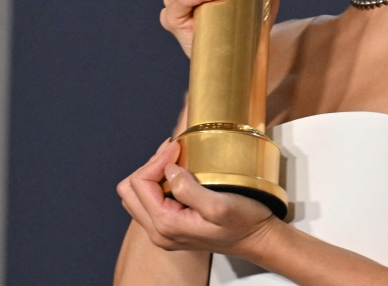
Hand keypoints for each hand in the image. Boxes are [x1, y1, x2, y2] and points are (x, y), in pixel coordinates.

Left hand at [117, 139, 277, 257]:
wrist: (258, 239)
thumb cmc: (244, 223)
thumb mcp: (220, 205)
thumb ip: (189, 190)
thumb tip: (169, 170)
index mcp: (167, 224)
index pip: (139, 184)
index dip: (157, 160)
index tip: (178, 147)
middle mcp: (159, 232)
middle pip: (129, 191)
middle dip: (149, 166)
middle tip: (173, 151)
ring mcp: (164, 231)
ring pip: (136, 196)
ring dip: (152, 173)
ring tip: (174, 157)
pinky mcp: (172, 226)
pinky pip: (150, 201)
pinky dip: (158, 182)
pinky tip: (177, 171)